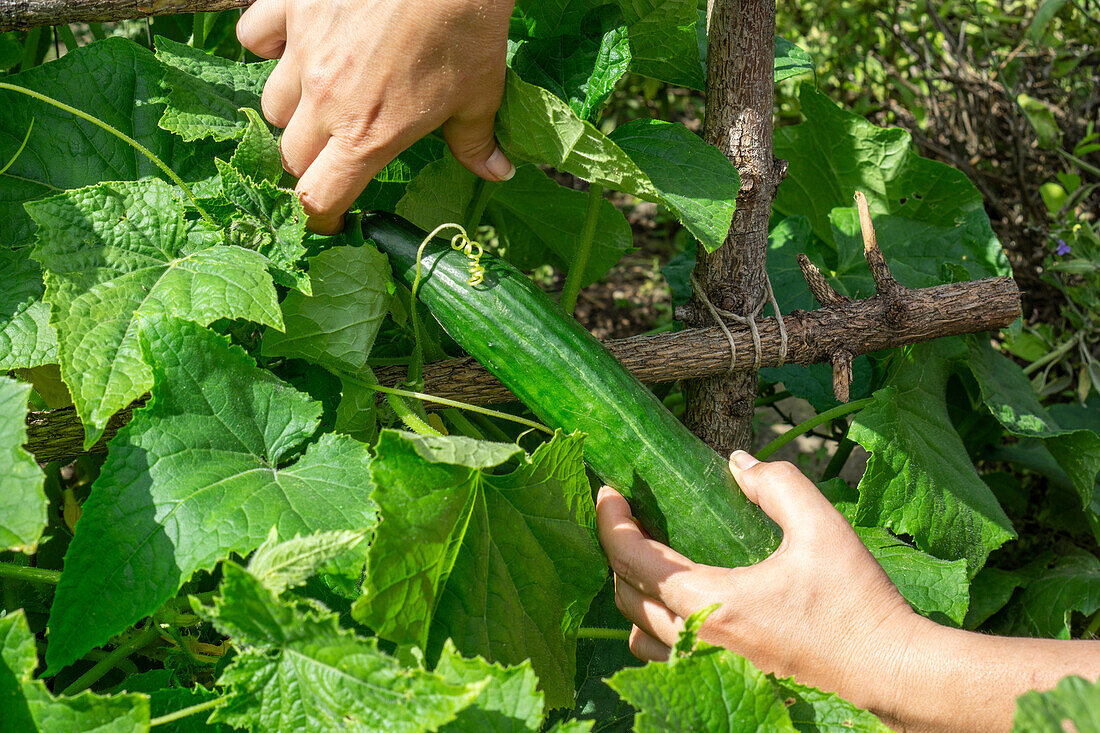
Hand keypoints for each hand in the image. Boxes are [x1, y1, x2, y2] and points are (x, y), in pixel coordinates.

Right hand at [237, 0, 516, 233]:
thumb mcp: (480, 93)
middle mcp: (324, 99)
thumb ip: (476, 141)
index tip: (330, 220)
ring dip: (292, 110)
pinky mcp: (289, 5)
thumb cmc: (467, 27)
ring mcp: (301, 50)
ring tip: (323, 97)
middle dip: (311, 164)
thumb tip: (496, 173)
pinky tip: (298, 43)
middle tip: (336, 153)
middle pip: (290, 155)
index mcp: (367, 135)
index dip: (319, 219)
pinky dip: (269, 45)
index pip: (317, 198)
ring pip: (270, 102)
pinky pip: (254, 38)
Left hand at [596, 451, 924, 714]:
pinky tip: (678, 601)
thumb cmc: (857, 604)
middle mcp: (698, 641)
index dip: (610, 520)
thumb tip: (739, 463)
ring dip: (632, 592)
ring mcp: (708, 667)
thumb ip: (776, 485)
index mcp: (713, 601)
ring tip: (649, 558)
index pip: (631, 559)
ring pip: (638, 631)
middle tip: (628, 514)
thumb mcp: (822, 528)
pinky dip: (654, 625)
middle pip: (624, 593)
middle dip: (617, 549)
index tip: (608, 490)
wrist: (890, 674)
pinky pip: (663, 656)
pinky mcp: (724, 679)